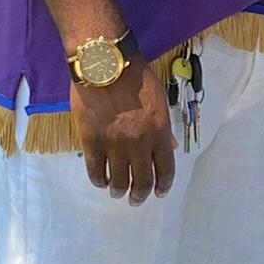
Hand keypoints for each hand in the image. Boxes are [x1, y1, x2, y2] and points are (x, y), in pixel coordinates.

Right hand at [72, 61, 175, 203]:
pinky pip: (95, 170)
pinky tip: (101, 180)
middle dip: (140, 195)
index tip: (159, 193)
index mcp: (159, 132)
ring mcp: (114, 145)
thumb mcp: (159, 98)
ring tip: (117, 191)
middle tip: (136, 199)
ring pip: (118, 180)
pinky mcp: (91, 142)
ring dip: (119, 190)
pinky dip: (99, 179)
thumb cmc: (136, 76)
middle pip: (142, 181)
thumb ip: (164, 126)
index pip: (166, 169)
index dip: (163, 185)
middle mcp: (139, 144)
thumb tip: (171, 146)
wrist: (104, 64)